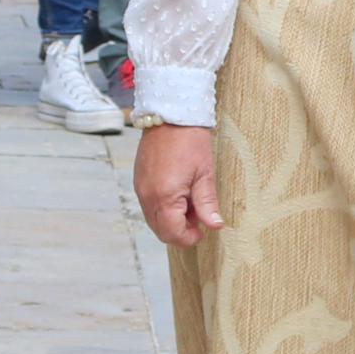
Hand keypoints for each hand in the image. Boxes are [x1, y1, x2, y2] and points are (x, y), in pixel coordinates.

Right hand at [136, 123, 222, 244]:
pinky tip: (179, 194)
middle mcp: (147, 196)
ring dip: (172, 220)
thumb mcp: (205, 173)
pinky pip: (149, 205)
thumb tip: (215, 225)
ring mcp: (140, 188)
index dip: (190, 238)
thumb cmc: (190, 141)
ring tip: (191, 203)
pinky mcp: (139, 181)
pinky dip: (164, 208)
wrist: (170, 115)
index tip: (204, 231)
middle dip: (180, 231)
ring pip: (154, 219)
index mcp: (164, 197)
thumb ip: (207, 203)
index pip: (173, 233)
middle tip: (199, 218)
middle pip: (161, 231)